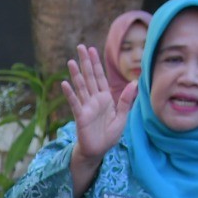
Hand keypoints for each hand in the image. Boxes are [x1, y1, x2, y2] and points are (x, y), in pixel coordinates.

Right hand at [61, 43, 137, 190]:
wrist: (98, 151)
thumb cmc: (109, 135)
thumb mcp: (122, 118)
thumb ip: (126, 101)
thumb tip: (133, 83)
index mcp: (105, 98)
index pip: (100, 77)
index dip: (96, 63)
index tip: (92, 49)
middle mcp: (94, 99)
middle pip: (89, 77)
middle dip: (85, 62)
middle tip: (80, 46)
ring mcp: (86, 107)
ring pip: (81, 87)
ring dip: (76, 74)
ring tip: (71, 61)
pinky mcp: (81, 116)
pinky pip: (75, 103)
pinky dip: (70, 94)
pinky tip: (64, 84)